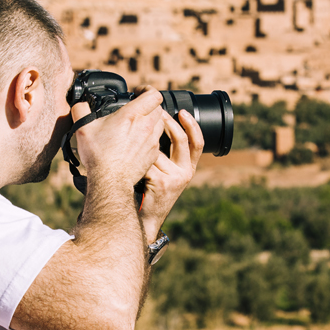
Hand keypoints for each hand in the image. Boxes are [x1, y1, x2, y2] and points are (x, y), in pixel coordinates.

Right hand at [71, 90, 164, 197]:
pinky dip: (150, 138)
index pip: (154, 94)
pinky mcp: (153, 155)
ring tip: (139, 125)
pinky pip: (157, 141)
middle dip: (149, 106)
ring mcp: (151, 141)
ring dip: (152, 121)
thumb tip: (80, 104)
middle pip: (159, 108)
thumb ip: (80, 110)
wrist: (110, 181)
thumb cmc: (98, 154)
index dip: (147, 90)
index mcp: (132, 115)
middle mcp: (146, 126)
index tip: (139, 93)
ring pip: (160, 124)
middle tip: (137, 109)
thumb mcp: (82, 127)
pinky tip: (138, 142)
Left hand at [138, 108, 203, 243]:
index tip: (182, 111)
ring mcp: (174, 178)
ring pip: (157, 150)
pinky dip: (136, 162)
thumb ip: (167, 156)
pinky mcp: (161, 182)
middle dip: (168, 123)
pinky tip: (131, 167)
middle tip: (157, 114)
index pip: (198, 143)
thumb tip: (158, 127)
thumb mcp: (166, 174)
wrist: (146, 218)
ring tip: (133, 151)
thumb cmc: (151, 192)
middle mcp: (185, 173)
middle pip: (181, 139)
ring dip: (143, 149)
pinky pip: (147, 161)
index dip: (193, 125)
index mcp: (189, 168)